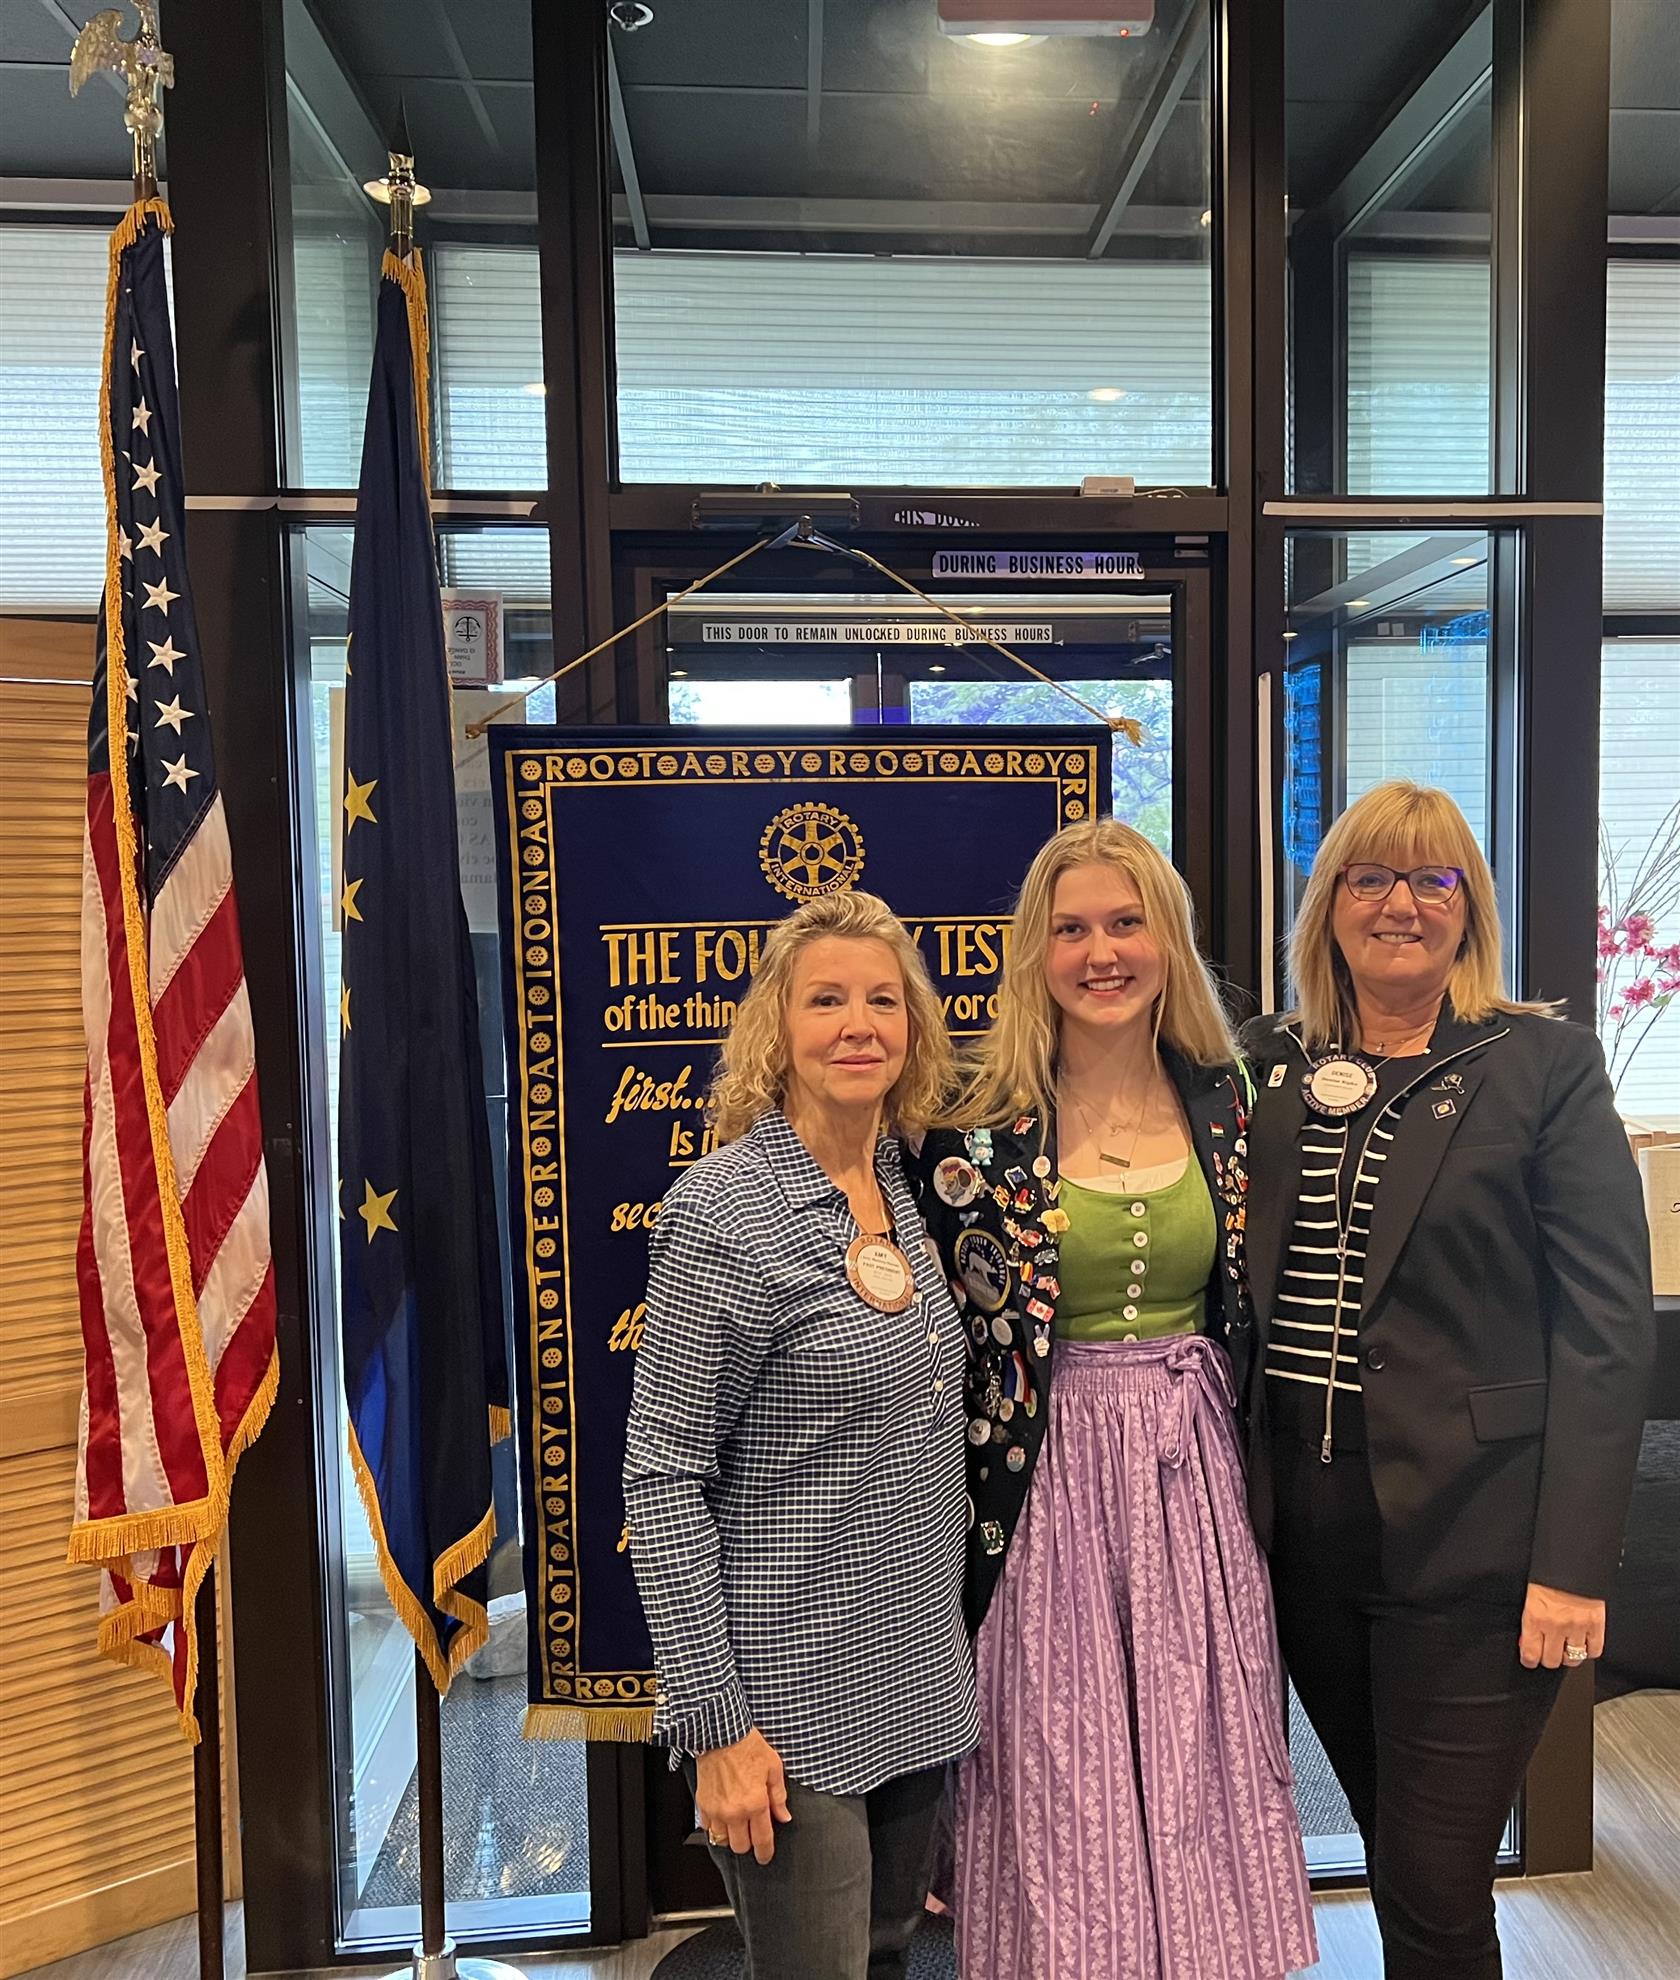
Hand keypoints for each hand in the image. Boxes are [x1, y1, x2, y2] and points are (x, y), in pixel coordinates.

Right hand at [695, 1727, 792, 1862]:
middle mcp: (734, 1812)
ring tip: (737, 1825)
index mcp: (755, 1803)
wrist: (721, 1733)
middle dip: (748, 1844)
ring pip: (722, 1841)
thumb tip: (784, 1816)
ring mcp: (716, 1810)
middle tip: (752, 1834)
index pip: (762, 1840)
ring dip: (731, 1836)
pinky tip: (722, 1816)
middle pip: (740, 1847)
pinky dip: (715, 1826)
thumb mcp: (773, 1767)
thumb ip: (779, 1796)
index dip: (765, 1853)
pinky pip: (708, 1827)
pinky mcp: (703, 1804)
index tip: (765, 1856)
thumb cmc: (748, 1746)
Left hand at [1519, 1581, 1605, 1669]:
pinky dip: (1589, 1651)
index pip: (1531, 1653)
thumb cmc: (1550, 1575)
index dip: (1529, 1660)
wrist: (1573, 1560)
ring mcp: (1577, 1627)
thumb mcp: (1531, 1596)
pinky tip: (1584, 1644)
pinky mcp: (1596, 1625)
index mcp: (1535, 1617)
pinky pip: (1594, 1651)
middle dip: (1548, 1658)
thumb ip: (1530, 1621)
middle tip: (1548, 1652)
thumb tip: (1527, 1641)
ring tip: (1566, 1648)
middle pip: (1552, 1661)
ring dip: (1568, 1656)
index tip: (1530, 1660)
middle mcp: (1556, 1626)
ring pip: (1573, 1659)